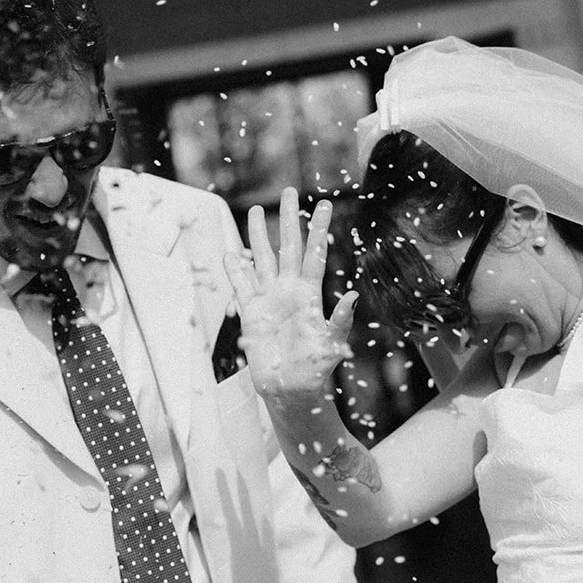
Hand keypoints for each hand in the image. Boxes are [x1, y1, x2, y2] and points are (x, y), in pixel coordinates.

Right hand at [223, 188, 356, 400]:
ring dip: (258, 236)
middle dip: (288, 219)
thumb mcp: (331, 346)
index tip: (324, 204)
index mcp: (310, 295)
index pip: (314, 254)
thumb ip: (339, 321)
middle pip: (287, 247)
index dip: (318, 229)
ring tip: (255, 211)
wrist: (290, 391)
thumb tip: (353, 296)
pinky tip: (230, 253)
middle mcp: (289, 291)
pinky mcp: (251, 314)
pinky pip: (241, 286)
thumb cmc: (315, 372)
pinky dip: (235, 270)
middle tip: (289, 191)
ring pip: (262, 259)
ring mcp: (269, 300)